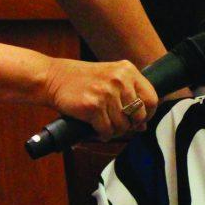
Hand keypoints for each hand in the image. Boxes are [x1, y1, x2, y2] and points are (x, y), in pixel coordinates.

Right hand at [40, 58, 157, 139]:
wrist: (53, 77)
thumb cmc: (81, 80)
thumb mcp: (109, 79)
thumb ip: (128, 96)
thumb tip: (142, 125)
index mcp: (127, 70)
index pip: (152, 98)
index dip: (148, 114)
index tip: (139, 120)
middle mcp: (119, 79)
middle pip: (138, 115)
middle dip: (129, 125)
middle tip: (117, 124)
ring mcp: (106, 92)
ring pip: (122, 126)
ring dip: (114, 130)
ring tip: (103, 123)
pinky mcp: (93, 106)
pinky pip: (107, 130)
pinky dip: (102, 134)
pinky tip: (96, 127)